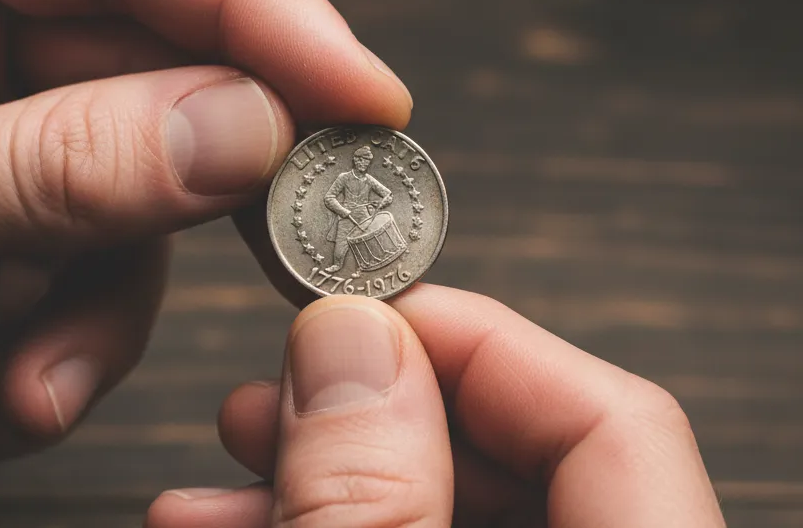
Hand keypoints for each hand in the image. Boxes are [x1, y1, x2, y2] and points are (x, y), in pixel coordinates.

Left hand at [0, 0, 411, 458]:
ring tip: (33, 384)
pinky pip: (77, 254)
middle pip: (148, 63)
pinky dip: (58, 335)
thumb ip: (56, 160)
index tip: (366, 98)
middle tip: (279, 252)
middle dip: (197, 184)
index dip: (262, 13)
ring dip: (100, 300)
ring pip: (125, 185)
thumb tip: (245, 128)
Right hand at [145, 285, 726, 526]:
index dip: (476, 343)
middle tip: (262, 393)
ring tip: (210, 481)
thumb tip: (348, 346)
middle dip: (366, 410)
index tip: (355, 315)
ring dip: (318, 474)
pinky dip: (321, 527)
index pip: (613, 423)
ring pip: (440, 511)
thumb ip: (368, 505)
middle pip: (517, 456)